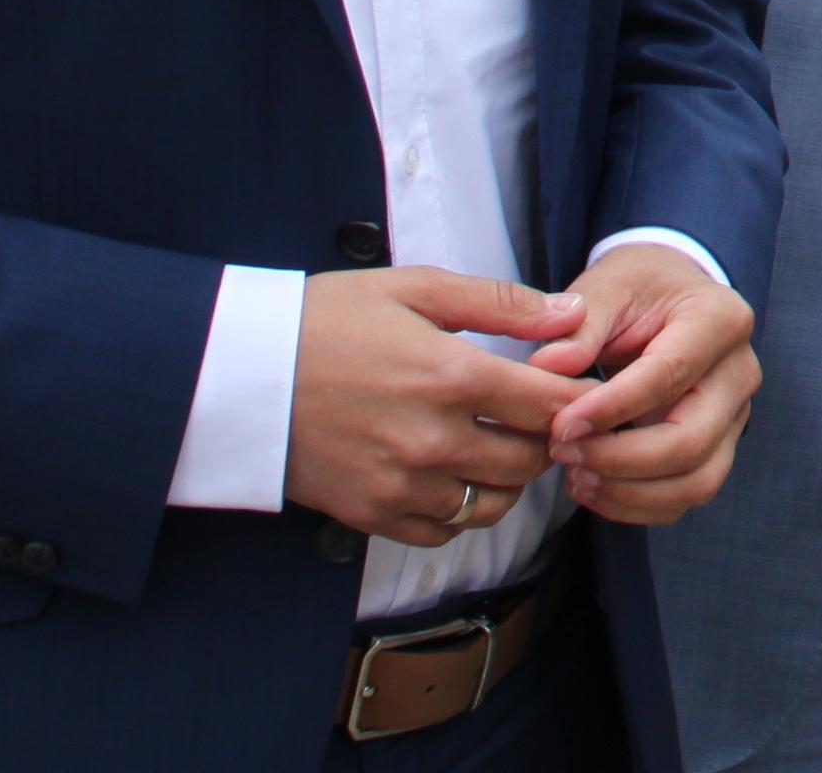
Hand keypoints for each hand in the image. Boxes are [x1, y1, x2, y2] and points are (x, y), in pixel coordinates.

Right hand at [282, 266, 596, 547]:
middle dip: (546, 440)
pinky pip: (445, 532)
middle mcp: (434, 440)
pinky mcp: (372, 515)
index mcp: (452, 377)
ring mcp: (402, 485)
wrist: (240, 374)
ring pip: (494, 505)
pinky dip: (461, 510)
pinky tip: (452, 475)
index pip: (552, 406)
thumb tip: (572, 312)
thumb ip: (501, 303)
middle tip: (537, 419)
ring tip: (495, 445)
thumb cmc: (327, 320)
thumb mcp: (415, 289)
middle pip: (531, 461)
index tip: (581, 393)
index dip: (579, 401)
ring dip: (508, 479)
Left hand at [533, 242, 760, 524]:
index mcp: (720, 319)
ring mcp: (736, 416)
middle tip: (561, 451)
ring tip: (575, 475)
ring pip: (696, 481)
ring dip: (629, 491)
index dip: (612, 408)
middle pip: (690, 441)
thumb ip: (579, 324)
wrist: (670, 297)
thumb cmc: (637, 290)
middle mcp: (740, 372)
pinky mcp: (720, 447)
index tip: (560, 425)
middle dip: (619, 459)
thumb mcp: (606, 286)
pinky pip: (686, 497)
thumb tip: (548, 365)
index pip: (670, 375)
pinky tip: (594, 486)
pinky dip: (637, 506)